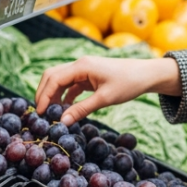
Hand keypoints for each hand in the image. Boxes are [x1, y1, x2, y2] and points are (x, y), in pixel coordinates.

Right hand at [36, 56, 181, 124]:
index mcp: (82, 66)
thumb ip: (82, 110)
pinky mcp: (89, 76)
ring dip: (54, 95)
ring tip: (52, 114)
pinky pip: (70, 84)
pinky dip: (64, 95)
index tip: (40, 113)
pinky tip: (65, 109)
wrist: (146, 75)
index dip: (44, 96)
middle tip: (41, 113)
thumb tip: (62, 122)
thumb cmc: (128, 83)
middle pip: (52, 76)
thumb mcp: (104, 99)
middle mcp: (80, 64)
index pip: (54, 79)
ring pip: (60, 80)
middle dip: (44, 94)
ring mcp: (84, 69)